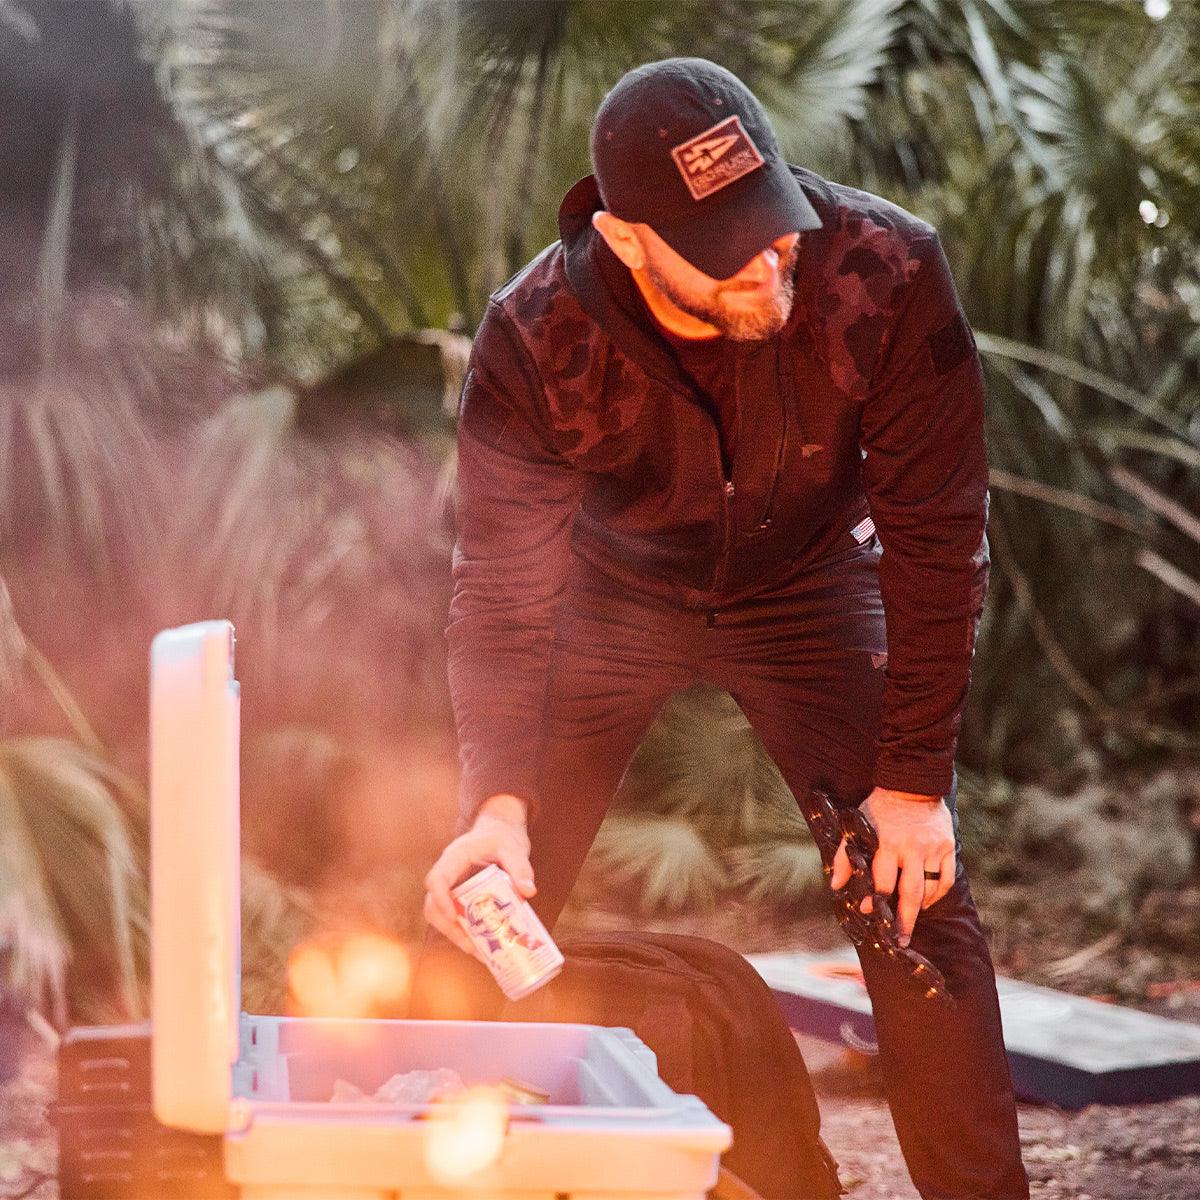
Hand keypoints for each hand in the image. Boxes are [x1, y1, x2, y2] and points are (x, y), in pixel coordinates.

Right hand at [422, 793, 536, 955]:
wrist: (499, 830)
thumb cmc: (502, 836)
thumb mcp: (513, 848)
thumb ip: (520, 867)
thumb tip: (528, 891)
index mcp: (455, 857)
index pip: (437, 879)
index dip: (441, 900)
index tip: (454, 917)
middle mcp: (448, 872)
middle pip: (432, 904)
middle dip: (448, 928)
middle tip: (470, 945)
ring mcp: (451, 885)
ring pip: (439, 915)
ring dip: (454, 935)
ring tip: (477, 951)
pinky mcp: (458, 896)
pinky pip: (453, 917)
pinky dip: (463, 933)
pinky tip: (481, 947)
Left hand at [829, 786, 955, 947]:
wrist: (912, 784)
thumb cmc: (880, 807)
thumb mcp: (858, 826)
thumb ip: (845, 856)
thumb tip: (835, 885)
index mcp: (887, 844)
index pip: (882, 881)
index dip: (875, 900)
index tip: (870, 913)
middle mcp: (912, 848)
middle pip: (910, 893)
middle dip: (904, 920)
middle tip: (901, 940)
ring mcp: (932, 848)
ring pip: (929, 888)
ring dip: (920, 908)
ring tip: (911, 921)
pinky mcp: (947, 847)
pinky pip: (945, 878)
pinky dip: (937, 893)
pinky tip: (928, 901)